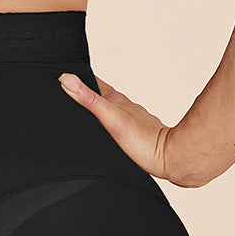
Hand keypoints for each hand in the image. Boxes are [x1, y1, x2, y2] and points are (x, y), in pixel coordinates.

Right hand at [59, 70, 178, 182]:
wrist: (170, 160)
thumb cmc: (144, 141)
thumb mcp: (110, 117)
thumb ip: (89, 99)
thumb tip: (67, 79)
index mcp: (116, 100)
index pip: (93, 82)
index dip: (78, 77)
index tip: (65, 75)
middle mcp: (123, 108)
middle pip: (99, 96)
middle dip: (83, 95)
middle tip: (68, 93)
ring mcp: (129, 122)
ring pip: (108, 112)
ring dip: (95, 112)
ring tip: (82, 113)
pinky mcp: (133, 137)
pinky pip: (115, 127)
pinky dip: (106, 126)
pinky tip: (104, 134)